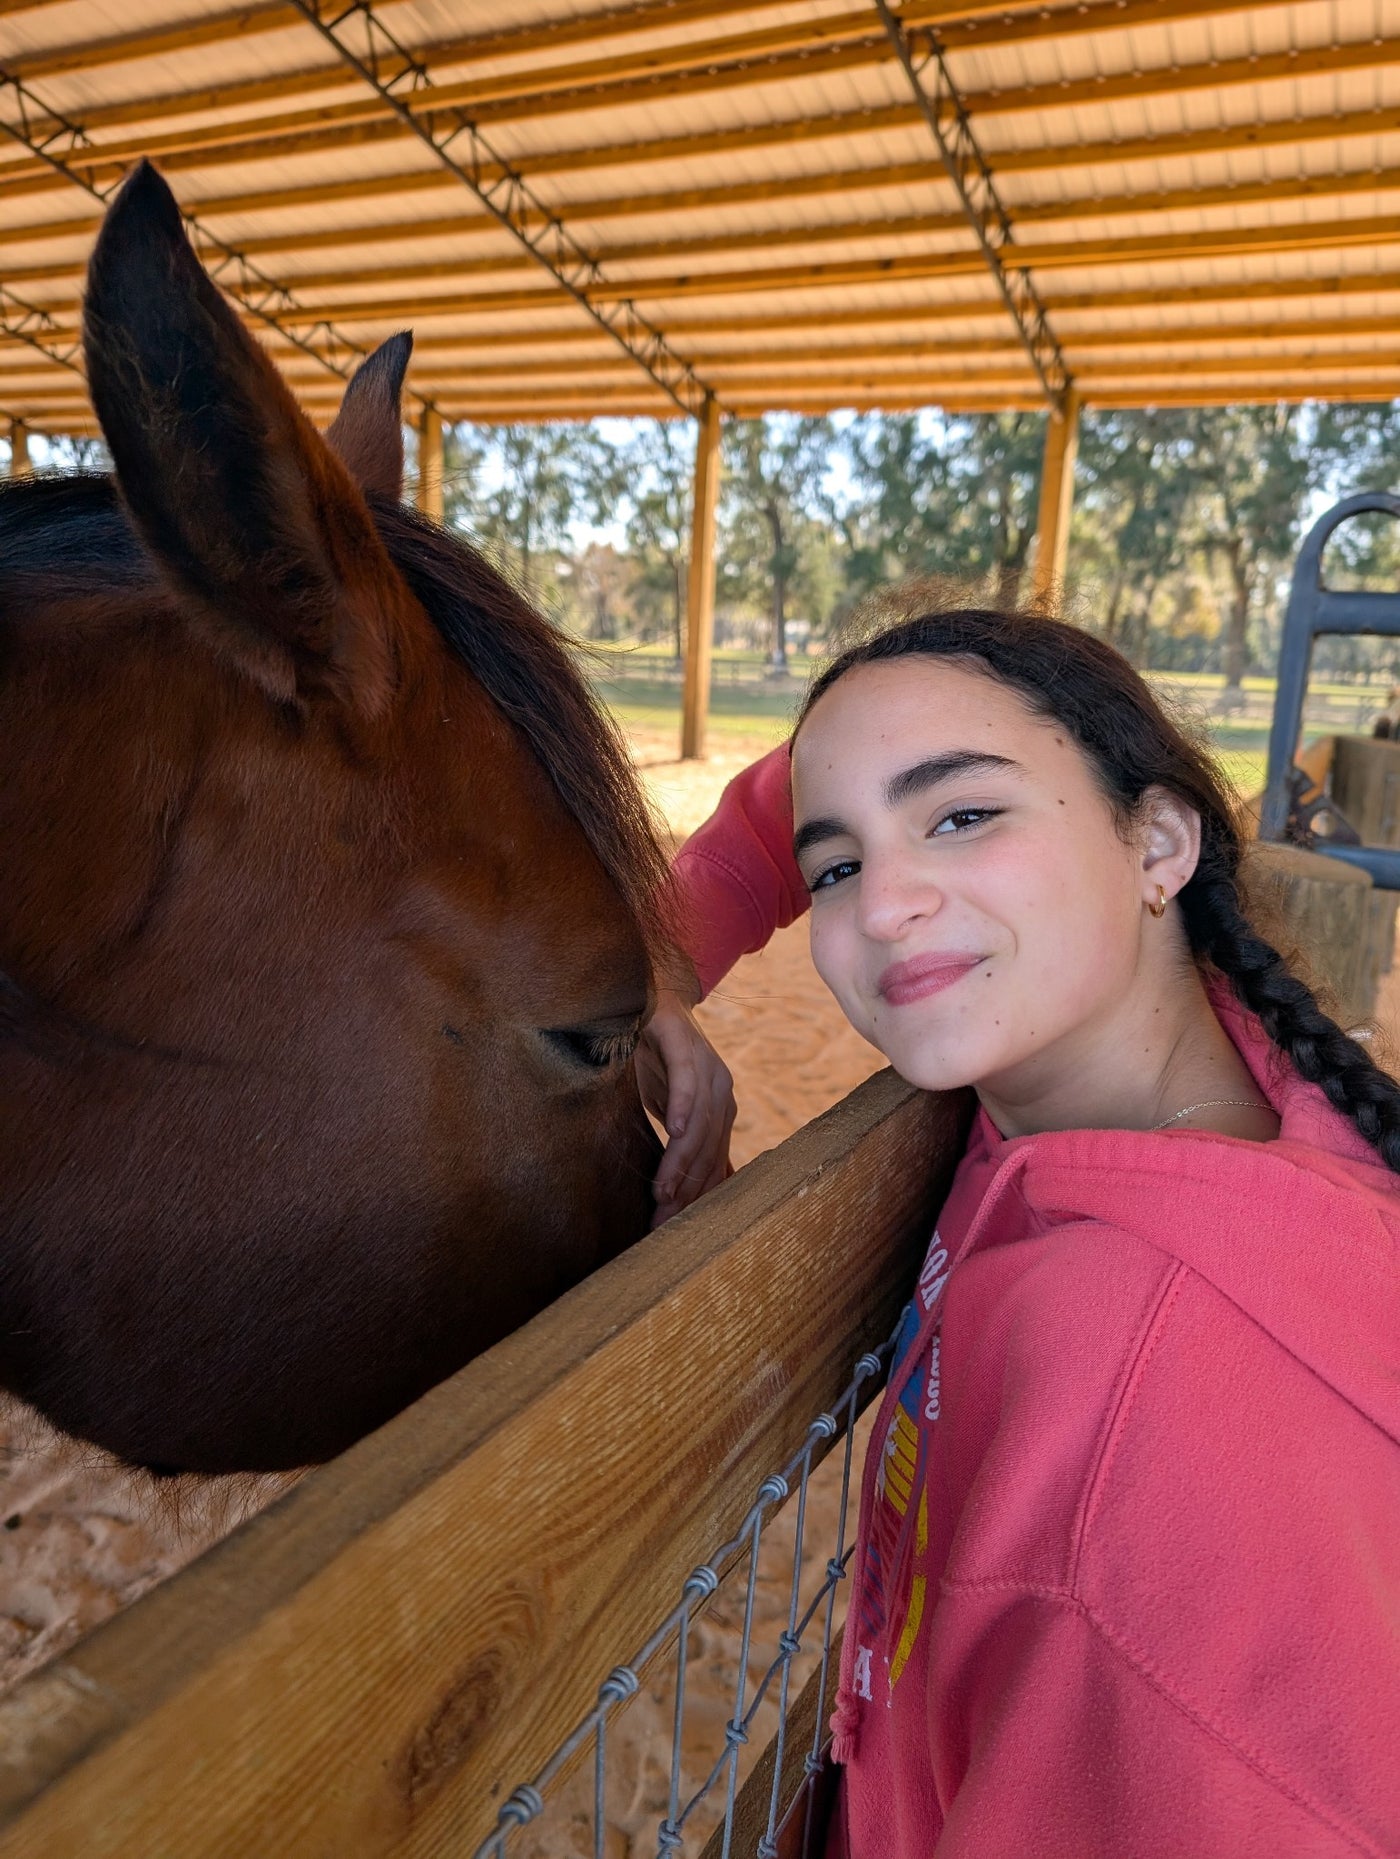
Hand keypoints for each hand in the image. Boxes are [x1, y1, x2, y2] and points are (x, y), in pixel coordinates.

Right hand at [636, 985, 736, 1227]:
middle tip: (661, 1220)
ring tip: (662, 1189)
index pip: (712, 1160)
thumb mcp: (665, 1107)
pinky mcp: (683, 1040)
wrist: (644, 995)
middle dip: (686, 1187)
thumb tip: (684, 1192)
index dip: (693, 1195)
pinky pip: (687, 1077)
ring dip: (681, 1158)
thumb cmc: (652, 1057)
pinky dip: (683, 1104)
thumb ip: (678, 1142)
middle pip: (709, 1147)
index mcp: (720, 1107)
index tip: (670, 1227)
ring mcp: (706, 1063)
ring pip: (700, 1120)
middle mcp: (722, 1088)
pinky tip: (674, 1129)